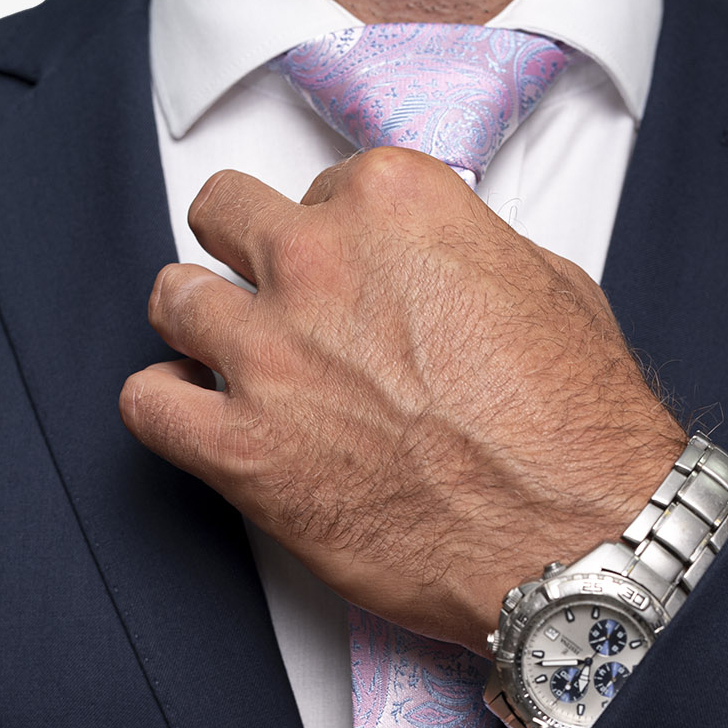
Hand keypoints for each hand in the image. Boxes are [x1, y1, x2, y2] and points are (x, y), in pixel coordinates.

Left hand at [120, 149, 686, 653]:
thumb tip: (436, 272)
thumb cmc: (577, 431)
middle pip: (227, 221)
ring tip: (240, 370)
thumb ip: (466, 254)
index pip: (316, 190)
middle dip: (250, 262)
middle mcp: (319, 263)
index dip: (331, 243)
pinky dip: (166, 409)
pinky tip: (205, 425)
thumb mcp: (550, 288)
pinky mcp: (243, 450)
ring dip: (202, 331)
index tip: (346, 285)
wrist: (580, 538)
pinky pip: (146, 404)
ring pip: (173, 300)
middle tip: (281, 311)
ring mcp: (271, 356)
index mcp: (393, 205)